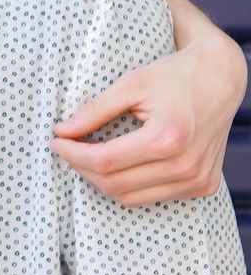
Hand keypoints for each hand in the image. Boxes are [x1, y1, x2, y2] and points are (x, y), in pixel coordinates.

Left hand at [52, 37, 244, 206]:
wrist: (219, 79)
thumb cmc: (173, 76)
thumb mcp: (130, 83)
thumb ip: (95, 110)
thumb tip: (62, 131)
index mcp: (168, 139)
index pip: (104, 161)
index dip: (72, 153)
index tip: (56, 140)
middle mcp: (185, 166)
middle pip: (114, 184)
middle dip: (81, 167)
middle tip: (67, 146)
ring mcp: (197, 181)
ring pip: (130, 198)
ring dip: (102, 180)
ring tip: (88, 155)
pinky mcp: (202, 186)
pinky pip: (153, 197)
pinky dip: (129, 185)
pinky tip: (119, 163)